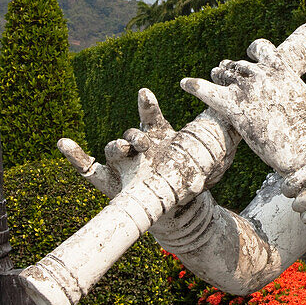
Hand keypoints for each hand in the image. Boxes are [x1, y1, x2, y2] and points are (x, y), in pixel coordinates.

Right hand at [59, 88, 235, 199]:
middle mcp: (139, 148)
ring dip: (115, 146)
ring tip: (121, 148)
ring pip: (113, 150)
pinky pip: (87, 170)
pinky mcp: (110, 183)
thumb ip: (225, 142)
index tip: (144, 92)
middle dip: (133, 135)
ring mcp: (124, 165)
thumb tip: (242, 121)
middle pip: (131, 134)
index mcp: (159, 137)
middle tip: (139, 140)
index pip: (152, 117)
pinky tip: (63, 143)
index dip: (147, 105)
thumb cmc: (191, 180)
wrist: (178, 213)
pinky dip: (73, 156)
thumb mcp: (213, 163)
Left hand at [180, 37, 305, 175]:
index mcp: (282, 70)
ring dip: (218, 75)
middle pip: (239, 64)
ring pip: (224, 75)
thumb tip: (305, 99)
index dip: (254, 51)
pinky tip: (185, 83)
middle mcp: (261, 76)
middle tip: (227, 74)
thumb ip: (303, 95)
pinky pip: (208, 93)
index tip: (250, 56)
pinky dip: (195, 86)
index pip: (261, 48)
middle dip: (233, 69)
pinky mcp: (235, 109)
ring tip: (214, 77)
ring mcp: (246, 91)